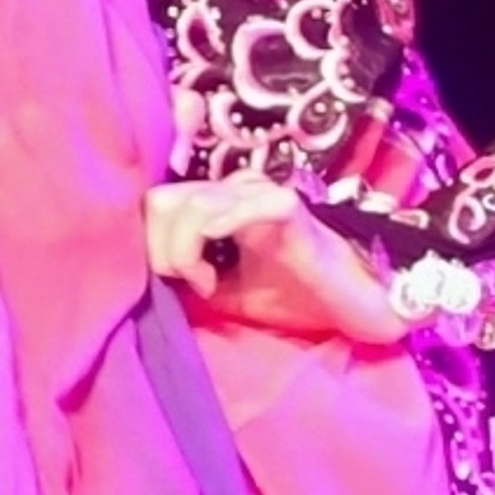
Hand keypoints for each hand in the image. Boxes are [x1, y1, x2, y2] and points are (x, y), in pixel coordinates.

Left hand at [142, 173, 408, 349]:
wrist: (354, 307)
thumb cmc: (296, 297)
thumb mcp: (224, 294)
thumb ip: (186, 277)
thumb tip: (140, 278)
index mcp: (222, 200)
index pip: (158, 200)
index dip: (151, 242)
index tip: (174, 281)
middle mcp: (237, 186)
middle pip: (161, 199)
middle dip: (158, 250)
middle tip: (187, 284)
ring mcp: (260, 193)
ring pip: (185, 203)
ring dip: (180, 253)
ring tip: (205, 284)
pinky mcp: (284, 207)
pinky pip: (228, 210)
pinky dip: (205, 246)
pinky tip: (214, 280)